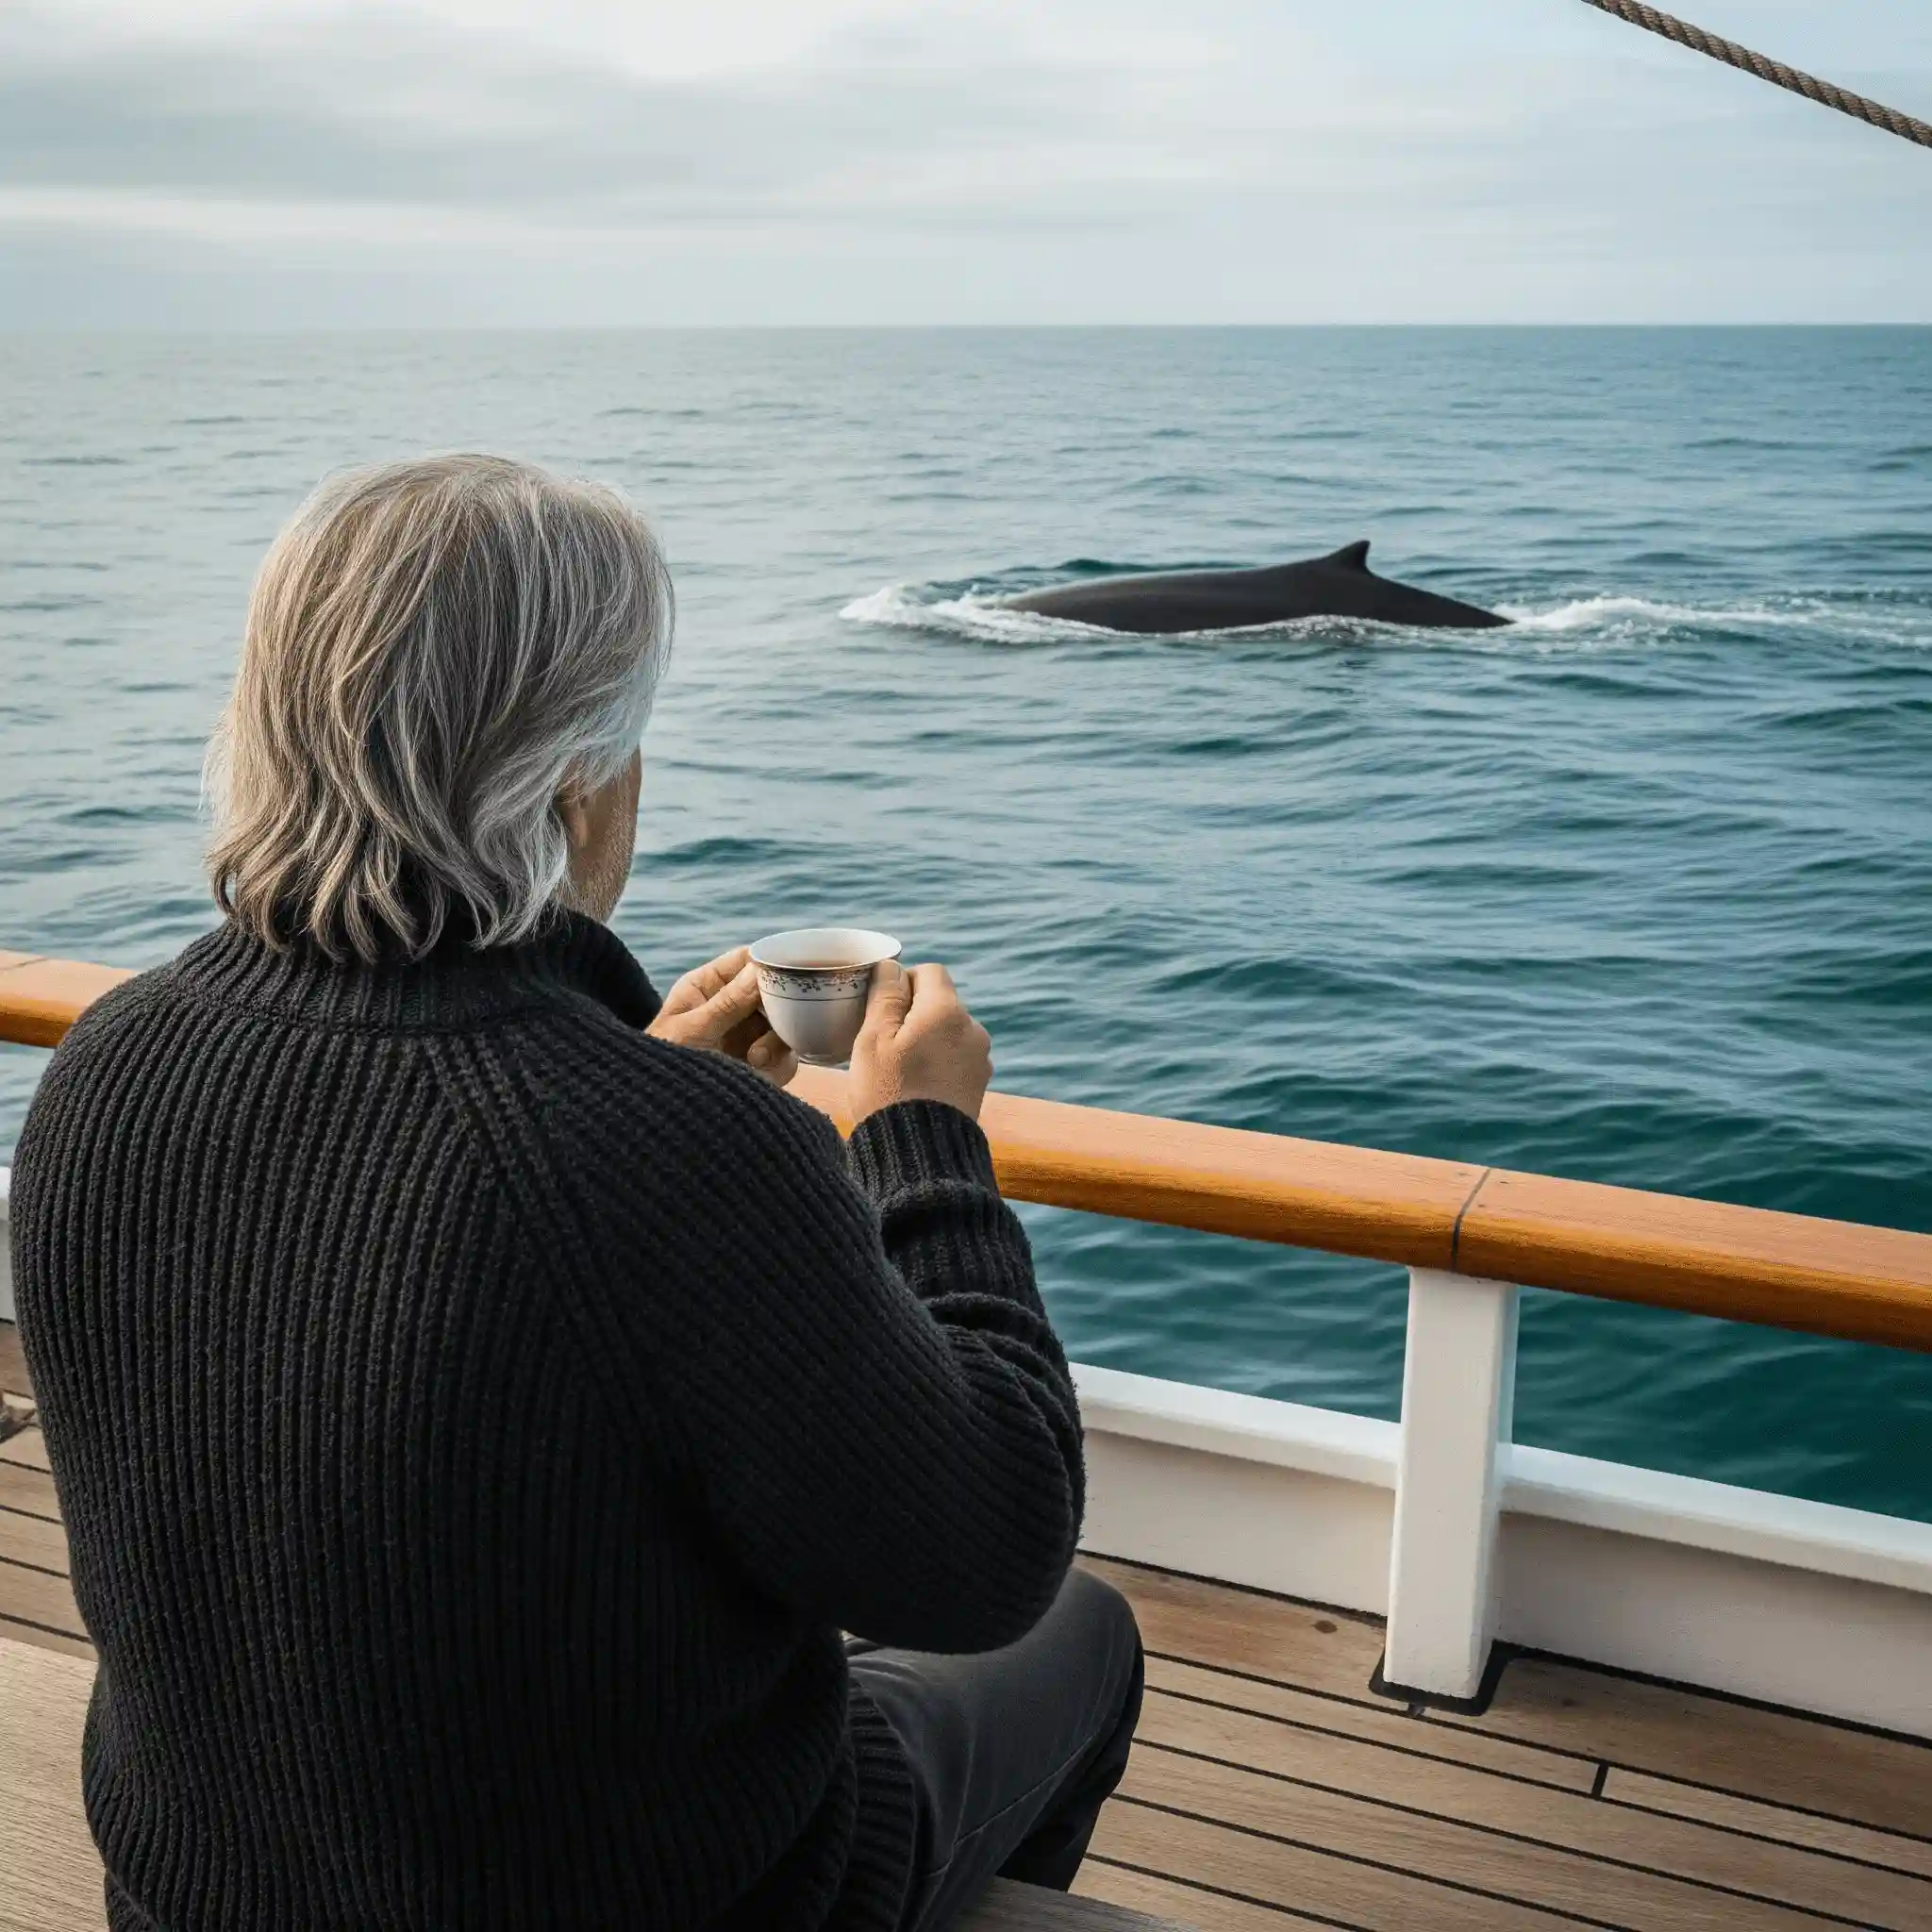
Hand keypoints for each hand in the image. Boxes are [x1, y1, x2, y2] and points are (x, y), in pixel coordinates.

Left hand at [647, 947, 797, 1088]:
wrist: (666, 1120)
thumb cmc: (662, 1066)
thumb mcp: (692, 1031)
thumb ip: (727, 1003)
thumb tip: (759, 970)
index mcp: (707, 987)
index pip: (744, 960)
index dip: (766, 961)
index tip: (786, 970)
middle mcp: (732, 1007)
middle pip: (773, 990)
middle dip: (779, 1005)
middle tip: (779, 1016)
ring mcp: (748, 1035)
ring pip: (785, 1023)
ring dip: (777, 1039)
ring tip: (756, 1058)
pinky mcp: (761, 1065)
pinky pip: (787, 1055)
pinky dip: (779, 1063)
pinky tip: (758, 1073)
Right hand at [847, 961, 992, 1123]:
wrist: (920, 1158)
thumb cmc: (888, 1094)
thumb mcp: (874, 1040)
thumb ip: (884, 997)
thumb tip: (891, 968)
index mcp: (947, 1012)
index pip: (929, 972)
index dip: (902, 983)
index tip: (880, 1009)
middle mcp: (973, 1030)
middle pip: (940, 1003)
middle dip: (912, 1015)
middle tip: (883, 1044)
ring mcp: (980, 1059)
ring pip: (948, 1033)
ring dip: (926, 1041)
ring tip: (898, 1071)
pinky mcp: (979, 1085)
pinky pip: (956, 1059)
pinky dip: (938, 1064)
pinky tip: (916, 1087)